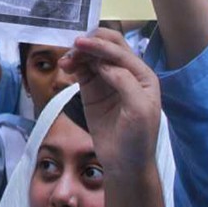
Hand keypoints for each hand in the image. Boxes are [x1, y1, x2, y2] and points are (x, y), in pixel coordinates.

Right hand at [59, 28, 160, 174]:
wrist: (124, 164)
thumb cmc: (138, 138)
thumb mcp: (139, 110)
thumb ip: (125, 83)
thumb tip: (104, 64)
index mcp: (142, 75)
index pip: (121, 52)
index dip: (101, 46)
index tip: (80, 43)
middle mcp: (126, 73)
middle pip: (108, 47)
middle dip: (90, 43)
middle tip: (73, 46)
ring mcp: (108, 80)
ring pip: (92, 57)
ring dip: (78, 54)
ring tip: (65, 62)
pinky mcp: (93, 90)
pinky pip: (82, 70)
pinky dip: (73, 64)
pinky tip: (66, 66)